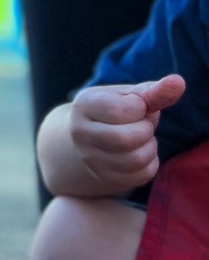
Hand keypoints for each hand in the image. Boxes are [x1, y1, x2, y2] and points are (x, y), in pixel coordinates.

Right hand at [68, 75, 186, 193]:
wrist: (92, 138)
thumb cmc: (116, 111)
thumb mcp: (129, 95)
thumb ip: (154, 90)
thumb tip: (179, 82)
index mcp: (84, 105)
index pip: (119, 110)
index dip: (139, 108)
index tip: (136, 106)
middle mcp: (80, 133)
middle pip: (124, 138)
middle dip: (145, 130)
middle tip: (143, 125)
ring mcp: (90, 158)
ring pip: (135, 159)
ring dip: (150, 147)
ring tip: (144, 139)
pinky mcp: (104, 177)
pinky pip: (140, 176)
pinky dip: (150, 163)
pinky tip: (142, 153)